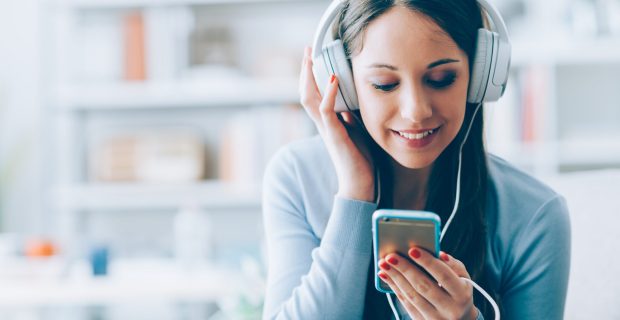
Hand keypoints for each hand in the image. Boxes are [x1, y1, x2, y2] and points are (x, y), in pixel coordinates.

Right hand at [299, 46, 374, 201]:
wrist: (359, 183)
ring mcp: (326, 129)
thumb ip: (350, 117)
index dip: (311, 75)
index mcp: (327, 122)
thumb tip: (350, 104)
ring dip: (309, 76)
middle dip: (305, 70)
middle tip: (307, 49)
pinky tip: (331, 78)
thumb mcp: (357, 131)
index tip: (313, 56)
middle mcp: (322, 123)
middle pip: (305, 92)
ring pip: (309, 98)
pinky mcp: (334, 134)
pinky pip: (325, 110)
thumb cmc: (360, 159)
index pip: (313, 94)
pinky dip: (327, 93)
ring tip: (312, 58)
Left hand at [377, 248, 478, 319]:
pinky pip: (406, 304)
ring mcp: (435, 318)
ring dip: (395, 278)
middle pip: (423, 286)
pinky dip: (394, 288)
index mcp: (462, 295)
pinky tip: (385, 275)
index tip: (412, 249)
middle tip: (390, 256)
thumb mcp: (464, 278)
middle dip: (405, 269)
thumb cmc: (459, 292)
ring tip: (383, 264)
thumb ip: (453, 265)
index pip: (444, 275)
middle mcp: (450, 309)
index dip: (428, 262)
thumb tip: (439, 253)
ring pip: (411, 296)